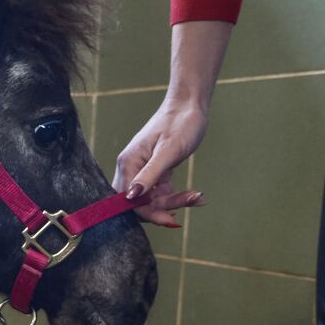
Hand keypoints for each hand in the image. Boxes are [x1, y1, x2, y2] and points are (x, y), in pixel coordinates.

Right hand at [112, 98, 207, 227]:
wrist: (190, 105)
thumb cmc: (181, 123)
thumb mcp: (168, 151)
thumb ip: (149, 174)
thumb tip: (131, 197)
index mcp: (128, 163)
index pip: (129, 200)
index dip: (148, 212)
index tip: (172, 219)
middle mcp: (130, 168)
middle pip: (138, 203)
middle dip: (162, 208)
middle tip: (188, 202)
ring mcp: (142, 170)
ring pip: (151, 199)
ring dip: (172, 202)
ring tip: (196, 197)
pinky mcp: (154, 170)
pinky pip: (159, 192)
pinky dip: (175, 196)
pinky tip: (193, 195)